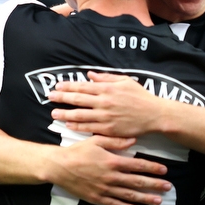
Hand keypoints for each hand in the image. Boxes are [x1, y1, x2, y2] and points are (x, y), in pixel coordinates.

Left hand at [49, 71, 163, 136]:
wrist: (154, 115)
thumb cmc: (140, 96)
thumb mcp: (125, 81)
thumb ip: (106, 78)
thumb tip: (90, 75)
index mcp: (107, 89)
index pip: (82, 87)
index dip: (68, 86)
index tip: (57, 86)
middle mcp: (104, 102)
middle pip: (78, 100)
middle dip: (62, 98)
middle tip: (50, 97)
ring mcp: (105, 117)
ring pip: (80, 115)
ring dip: (65, 114)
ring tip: (54, 113)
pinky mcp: (109, 129)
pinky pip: (89, 128)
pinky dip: (77, 126)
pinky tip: (68, 125)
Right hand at [53, 135, 170, 204]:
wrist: (58, 166)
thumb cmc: (76, 152)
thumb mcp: (95, 141)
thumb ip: (115, 141)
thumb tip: (133, 140)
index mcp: (112, 161)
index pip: (137, 165)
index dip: (152, 168)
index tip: (164, 170)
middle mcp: (111, 177)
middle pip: (137, 181)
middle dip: (154, 184)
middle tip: (168, 187)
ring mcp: (104, 189)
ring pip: (129, 195)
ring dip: (145, 198)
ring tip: (158, 200)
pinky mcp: (96, 198)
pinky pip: (114, 204)